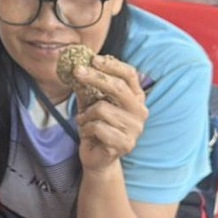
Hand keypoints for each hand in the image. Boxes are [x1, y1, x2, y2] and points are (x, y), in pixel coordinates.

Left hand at [73, 57, 147, 171]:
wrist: (97, 157)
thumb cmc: (96, 126)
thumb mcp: (90, 103)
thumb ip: (88, 86)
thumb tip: (78, 64)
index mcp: (136, 98)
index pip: (129, 75)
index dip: (112, 65)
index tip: (93, 59)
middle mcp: (140, 112)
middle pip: (118, 87)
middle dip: (95, 78)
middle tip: (77, 72)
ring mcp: (135, 129)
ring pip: (102, 109)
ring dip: (86, 114)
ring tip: (85, 121)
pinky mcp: (125, 144)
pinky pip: (97, 127)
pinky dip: (86, 128)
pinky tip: (88, 133)